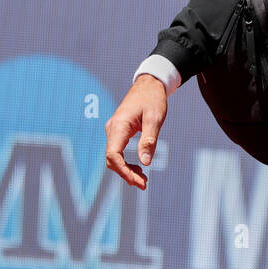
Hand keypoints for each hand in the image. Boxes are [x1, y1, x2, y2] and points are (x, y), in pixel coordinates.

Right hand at [104, 74, 168, 189]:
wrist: (149, 84)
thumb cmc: (153, 99)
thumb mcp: (155, 118)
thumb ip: (149, 140)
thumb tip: (145, 163)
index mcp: (119, 126)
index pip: (113, 155)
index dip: (123, 171)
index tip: (137, 181)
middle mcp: (112, 129)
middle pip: (112, 159)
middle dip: (126, 174)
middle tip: (144, 184)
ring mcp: (113, 130)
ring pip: (114, 157)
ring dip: (126, 170)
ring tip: (143, 180)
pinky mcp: (118, 132)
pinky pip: (117, 151)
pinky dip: (126, 162)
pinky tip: (139, 168)